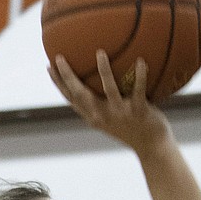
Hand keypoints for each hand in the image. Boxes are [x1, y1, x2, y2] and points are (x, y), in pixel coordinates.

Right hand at [49, 51, 168, 156]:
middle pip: (81, 94)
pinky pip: (138, 91)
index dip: (58, 84)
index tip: (48, 66)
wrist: (152, 147)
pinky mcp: (139, 113)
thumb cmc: (132, 128)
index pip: (71, 99)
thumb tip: (95, 76)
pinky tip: (141, 61)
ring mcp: (121, 114)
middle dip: (68, 76)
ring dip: (104, 71)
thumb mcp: (112, 117)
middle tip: (59, 57)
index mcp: (94, 117)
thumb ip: (102, 101)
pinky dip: (140, 76)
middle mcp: (104, 116)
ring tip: (100, 52)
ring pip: (110, 90)